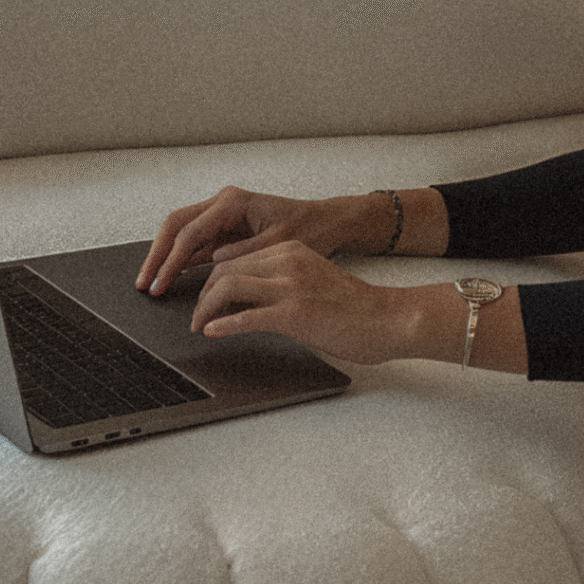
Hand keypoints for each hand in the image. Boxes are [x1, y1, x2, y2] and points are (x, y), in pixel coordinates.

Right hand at [136, 186, 358, 295]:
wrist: (327, 222)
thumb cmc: (310, 229)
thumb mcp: (281, 245)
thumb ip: (246, 252)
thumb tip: (215, 262)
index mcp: (233, 202)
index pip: (190, 232)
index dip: (171, 260)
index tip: (160, 283)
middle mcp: (223, 203)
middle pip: (176, 225)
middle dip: (157, 255)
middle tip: (144, 283)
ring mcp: (222, 215)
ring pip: (181, 232)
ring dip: (165, 257)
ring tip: (151, 284)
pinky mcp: (225, 229)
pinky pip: (195, 243)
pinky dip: (181, 260)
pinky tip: (171, 279)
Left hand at [190, 241, 529, 374]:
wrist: (389, 318)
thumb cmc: (353, 308)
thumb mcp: (309, 282)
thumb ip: (277, 285)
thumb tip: (240, 304)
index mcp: (288, 250)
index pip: (234, 259)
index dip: (210, 280)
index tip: (200, 298)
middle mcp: (286, 260)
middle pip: (225, 270)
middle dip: (202, 295)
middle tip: (194, 316)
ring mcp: (290, 284)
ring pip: (229, 286)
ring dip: (206, 308)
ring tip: (198, 326)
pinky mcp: (295, 312)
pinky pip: (247, 316)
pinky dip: (223, 324)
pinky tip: (211, 333)